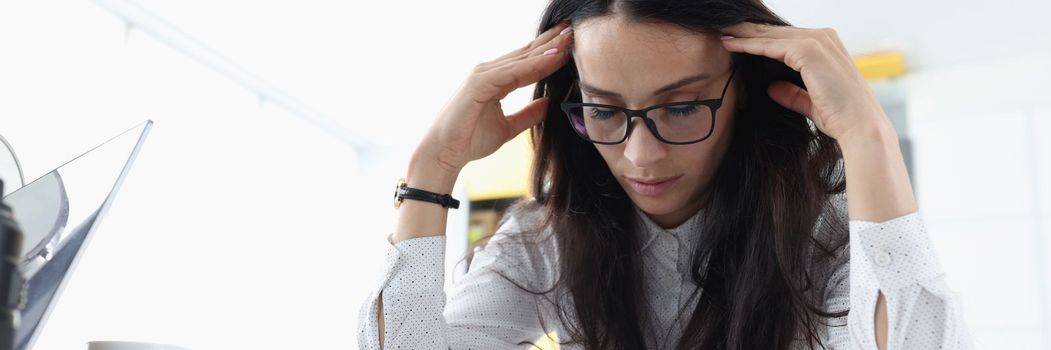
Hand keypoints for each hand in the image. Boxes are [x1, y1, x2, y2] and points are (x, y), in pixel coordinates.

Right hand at [415, 22, 573, 175]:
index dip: (549, 51)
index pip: (527, 61)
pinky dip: (533, 65)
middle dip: (551, 41)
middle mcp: (489, 72)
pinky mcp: (479, 83)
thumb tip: (549, 104)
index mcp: (496, 80)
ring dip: (546, 49)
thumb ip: (528, 115)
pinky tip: (552, 59)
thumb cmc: (469, 140)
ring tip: (568, 39)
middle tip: (573, 29)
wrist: (444, 154)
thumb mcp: (508, 127)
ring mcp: (483, 75)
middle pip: (526, 53)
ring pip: (522, 59)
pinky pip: (513, 72)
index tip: (571, 43)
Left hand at [719, 23, 888, 141]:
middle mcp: (823, 37)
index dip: (759, 39)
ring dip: (743, 33)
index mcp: (826, 46)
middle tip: (722, 29)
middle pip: (775, 32)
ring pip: (770, 35)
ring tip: (721, 33)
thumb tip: (771, 87)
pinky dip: (749, 44)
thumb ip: (792, 93)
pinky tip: (731, 44)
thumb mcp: (811, 102)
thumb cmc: (841, 117)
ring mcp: (816, 41)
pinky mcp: (808, 51)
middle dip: (747, 30)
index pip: (785, 38)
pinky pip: (770, 45)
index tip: (735, 40)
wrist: (860, 127)